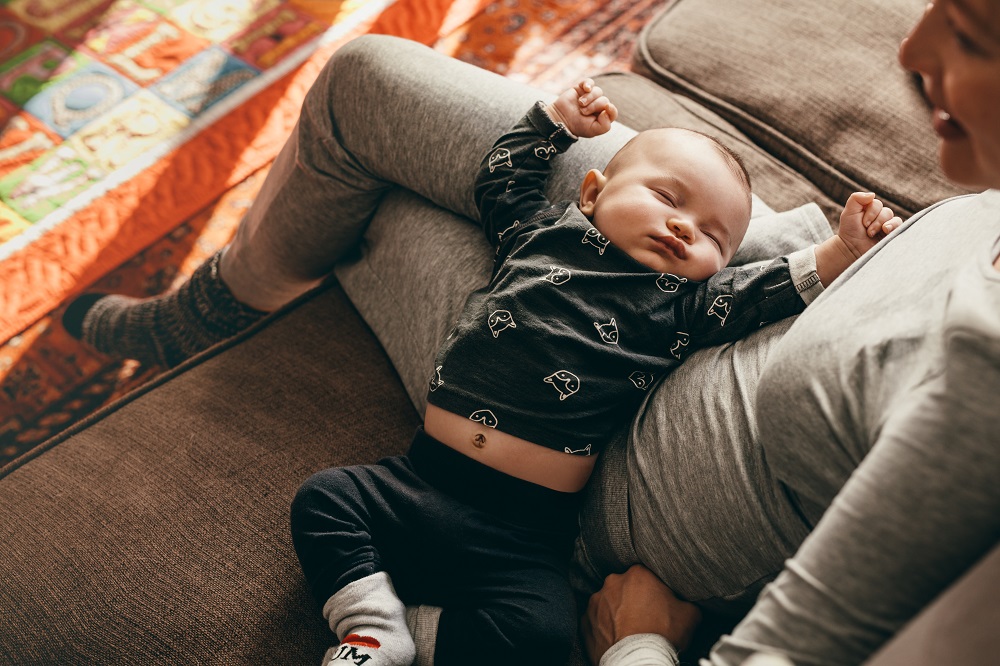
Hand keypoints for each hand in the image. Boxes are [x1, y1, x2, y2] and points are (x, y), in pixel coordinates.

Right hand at [545, 78, 617, 138]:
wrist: (561, 118)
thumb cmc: (577, 126)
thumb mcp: (592, 130)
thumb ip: (605, 125)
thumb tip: (607, 110)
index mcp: (602, 116)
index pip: (613, 111)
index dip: (611, 110)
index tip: (607, 108)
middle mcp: (598, 105)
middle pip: (604, 100)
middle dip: (594, 106)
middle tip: (583, 112)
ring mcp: (590, 96)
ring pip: (598, 91)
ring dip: (589, 98)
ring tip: (580, 104)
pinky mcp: (582, 88)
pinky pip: (590, 82)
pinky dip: (588, 84)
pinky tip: (585, 89)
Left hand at [581, 565, 701, 664]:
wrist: (637, 661)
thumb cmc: (662, 635)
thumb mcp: (690, 614)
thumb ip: (686, 600)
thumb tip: (686, 601)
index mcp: (638, 574)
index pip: (647, 575)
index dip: (654, 590)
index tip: (658, 603)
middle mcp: (613, 582)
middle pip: (626, 587)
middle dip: (633, 599)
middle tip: (644, 617)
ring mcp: (596, 601)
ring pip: (609, 603)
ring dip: (617, 612)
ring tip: (629, 630)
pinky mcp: (584, 621)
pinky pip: (596, 620)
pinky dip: (604, 627)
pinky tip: (616, 637)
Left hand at [837, 191, 901, 257]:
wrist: (851, 250)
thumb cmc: (849, 231)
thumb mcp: (848, 212)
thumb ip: (856, 199)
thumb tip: (873, 194)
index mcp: (870, 209)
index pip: (877, 204)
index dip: (871, 213)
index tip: (862, 223)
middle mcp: (880, 216)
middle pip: (886, 211)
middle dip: (876, 221)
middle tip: (867, 231)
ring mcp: (887, 225)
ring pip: (893, 219)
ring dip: (882, 225)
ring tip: (872, 234)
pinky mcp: (892, 234)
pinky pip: (900, 226)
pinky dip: (893, 227)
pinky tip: (886, 231)